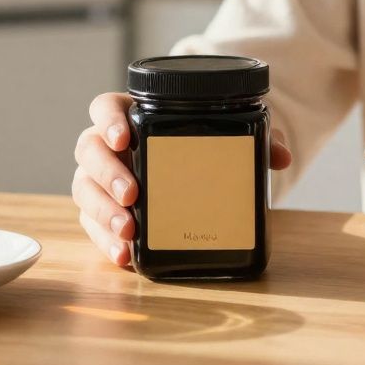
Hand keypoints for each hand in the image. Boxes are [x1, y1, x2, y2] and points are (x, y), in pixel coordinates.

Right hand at [72, 92, 293, 266]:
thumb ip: (255, 141)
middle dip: (107, 173)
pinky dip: (105, 241)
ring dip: (102, 211)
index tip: (123, 136)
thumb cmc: (200, 149)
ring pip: (84, 189)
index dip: (107, 120)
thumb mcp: (229, 140)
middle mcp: (109, 147)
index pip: (105, 108)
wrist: (193, 178)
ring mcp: (102, 181)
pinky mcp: (103, 213)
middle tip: (133, 194)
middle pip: (88, 150)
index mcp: (132, 117)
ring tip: (128, 231)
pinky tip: (124, 256)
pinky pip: (92, 226)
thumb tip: (280, 156)